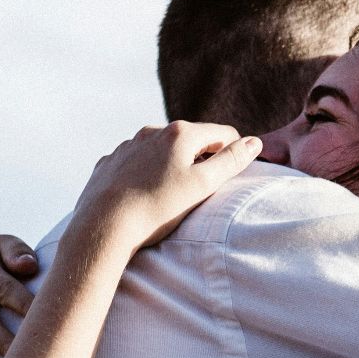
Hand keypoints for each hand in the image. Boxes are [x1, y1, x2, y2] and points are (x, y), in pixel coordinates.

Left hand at [66, 122, 262, 253]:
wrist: (104, 225)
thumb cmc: (158, 208)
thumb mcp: (203, 185)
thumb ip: (231, 161)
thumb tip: (254, 142)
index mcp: (180, 133)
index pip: (222, 133)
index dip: (234, 152)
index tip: (233, 174)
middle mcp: (152, 132)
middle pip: (191, 139)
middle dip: (202, 158)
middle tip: (203, 189)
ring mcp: (128, 146)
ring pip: (161, 150)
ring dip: (172, 165)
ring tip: (171, 195)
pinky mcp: (110, 163)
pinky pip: (136, 163)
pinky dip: (145, 173)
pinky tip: (144, 195)